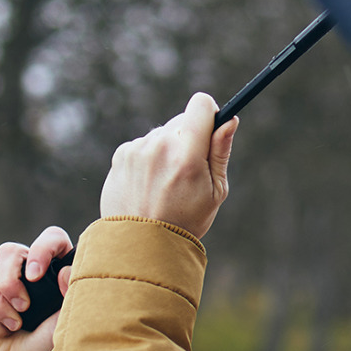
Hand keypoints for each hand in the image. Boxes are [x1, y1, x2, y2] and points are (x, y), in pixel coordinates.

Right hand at [0, 226, 72, 350]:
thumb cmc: (55, 338)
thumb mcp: (70, 319)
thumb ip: (71, 293)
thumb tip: (65, 271)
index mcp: (58, 265)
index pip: (51, 238)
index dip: (41, 250)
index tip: (36, 275)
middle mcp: (30, 268)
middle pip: (8, 251)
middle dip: (9, 281)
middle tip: (24, 306)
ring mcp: (5, 282)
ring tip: (17, 325)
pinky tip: (6, 331)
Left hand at [99, 92, 238, 239]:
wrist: (140, 245)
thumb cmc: (186, 220)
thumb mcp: (215, 191)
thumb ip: (221, 151)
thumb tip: (229, 119)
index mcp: (187, 155)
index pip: (200, 105)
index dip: (209, 113)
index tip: (210, 127)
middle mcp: (160, 146)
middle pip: (182, 120)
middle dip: (189, 138)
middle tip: (188, 170)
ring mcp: (137, 149)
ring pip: (162, 134)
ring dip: (167, 149)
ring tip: (165, 183)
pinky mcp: (121, 155)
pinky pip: (143, 145)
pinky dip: (148, 158)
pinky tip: (149, 183)